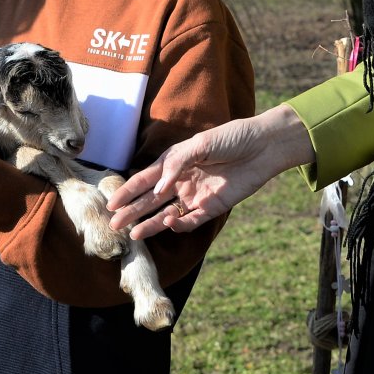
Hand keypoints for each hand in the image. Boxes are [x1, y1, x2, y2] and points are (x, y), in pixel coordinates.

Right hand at [108, 105, 314, 239]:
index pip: (145, 179)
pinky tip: (168, 222)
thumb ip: (176, 165)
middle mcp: (180, 181)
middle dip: (132, 212)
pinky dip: (178, 224)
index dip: (127, 191)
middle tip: (114, 225)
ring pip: (166, 214)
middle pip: (150, 200)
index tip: (110, 203)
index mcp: (173, 163)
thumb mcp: (200, 144)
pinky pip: (190, 221)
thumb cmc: (231, 138)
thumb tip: (157, 188)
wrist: (262, 147)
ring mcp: (195, 196)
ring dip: (150, 224)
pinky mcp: (211, 208)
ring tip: (133, 235)